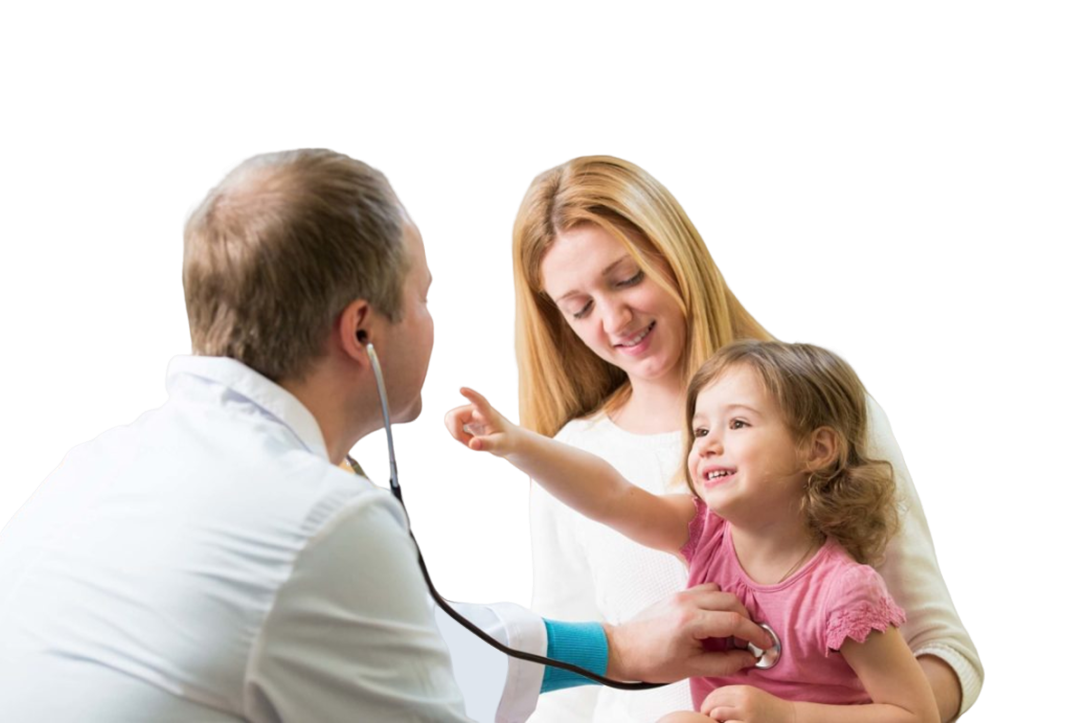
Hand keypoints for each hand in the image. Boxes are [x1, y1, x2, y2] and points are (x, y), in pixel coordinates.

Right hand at [445, 387, 518, 456]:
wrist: (509, 440)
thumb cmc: (508, 441)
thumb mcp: (499, 445)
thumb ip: (486, 444)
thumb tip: (471, 444)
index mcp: (487, 414)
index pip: (479, 402)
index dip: (471, 396)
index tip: (463, 389)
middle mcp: (476, 410)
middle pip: (454, 416)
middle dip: (457, 433)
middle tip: (470, 443)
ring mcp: (470, 413)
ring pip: (450, 419)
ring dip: (456, 434)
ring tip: (471, 441)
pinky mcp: (466, 418)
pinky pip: (451, 423)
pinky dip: (456, 434)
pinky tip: (468, 438)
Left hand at [605, 583, 774, 683]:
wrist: (624, 649)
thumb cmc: (653, 661)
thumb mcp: (692, 668)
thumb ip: (725, 663)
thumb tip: (749, 657)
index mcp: (690, 622)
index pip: (734, 621)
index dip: (755, 633)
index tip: (765, 644)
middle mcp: (687, 602)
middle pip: (732, 602)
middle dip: (746, 620)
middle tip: (749, 641)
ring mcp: (681, 595)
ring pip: (720, 592)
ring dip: (732, 609)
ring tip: (731, 632)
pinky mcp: (677, 594)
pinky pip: (706, 590)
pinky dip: (717, 602)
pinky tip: (715, 622)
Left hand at [700, 685, 795, 722]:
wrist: (789, 719)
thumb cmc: (769, 709)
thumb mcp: (752, 695)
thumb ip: (734, 696)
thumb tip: (713, 702)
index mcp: (744, 691)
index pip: (717, 692)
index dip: (708, 701)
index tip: (705, 708)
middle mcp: (744, 700)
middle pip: (715, 702)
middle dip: (706, 710)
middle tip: (705, 717)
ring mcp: (747, 715)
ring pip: (717, 714)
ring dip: (714, 719)